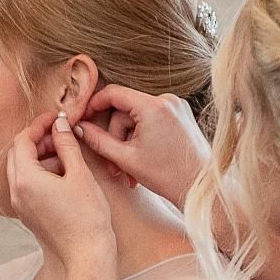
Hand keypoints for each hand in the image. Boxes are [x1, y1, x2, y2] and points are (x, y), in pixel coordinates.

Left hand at [6, 111, 116, 264]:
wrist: (86, 255)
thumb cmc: (87, 217)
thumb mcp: (79, 174)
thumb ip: (66, 145)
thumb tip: (59, 124)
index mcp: (25, 179)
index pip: (23, 140)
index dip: (39, 125)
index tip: (56, 118)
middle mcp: (16, 192)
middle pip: (18, 154)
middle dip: (37, 140)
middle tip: (61, 134)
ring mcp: (20, 205)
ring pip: (21, 169)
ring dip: (39, 156)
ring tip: (66, 154)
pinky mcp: (28, 214)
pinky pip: (26, 185)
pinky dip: (40, 173)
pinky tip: (62, 173)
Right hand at [75, 86, 209, 208]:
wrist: (200, 186)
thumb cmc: (167, 175)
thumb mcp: (125, 159)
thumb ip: (98, 140)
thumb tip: (79, 127)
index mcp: (153, 106)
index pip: (113, 93)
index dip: (94, 104)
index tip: (83, 118)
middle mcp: (167, 100)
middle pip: (125, 111)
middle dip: (116, 137)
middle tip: (113, 164)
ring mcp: (176, 106)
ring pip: (137, 118)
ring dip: (128, 143)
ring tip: (129, 170)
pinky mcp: (181, 115)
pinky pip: (151, 121)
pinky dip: (142, 139)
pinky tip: (141, 161)